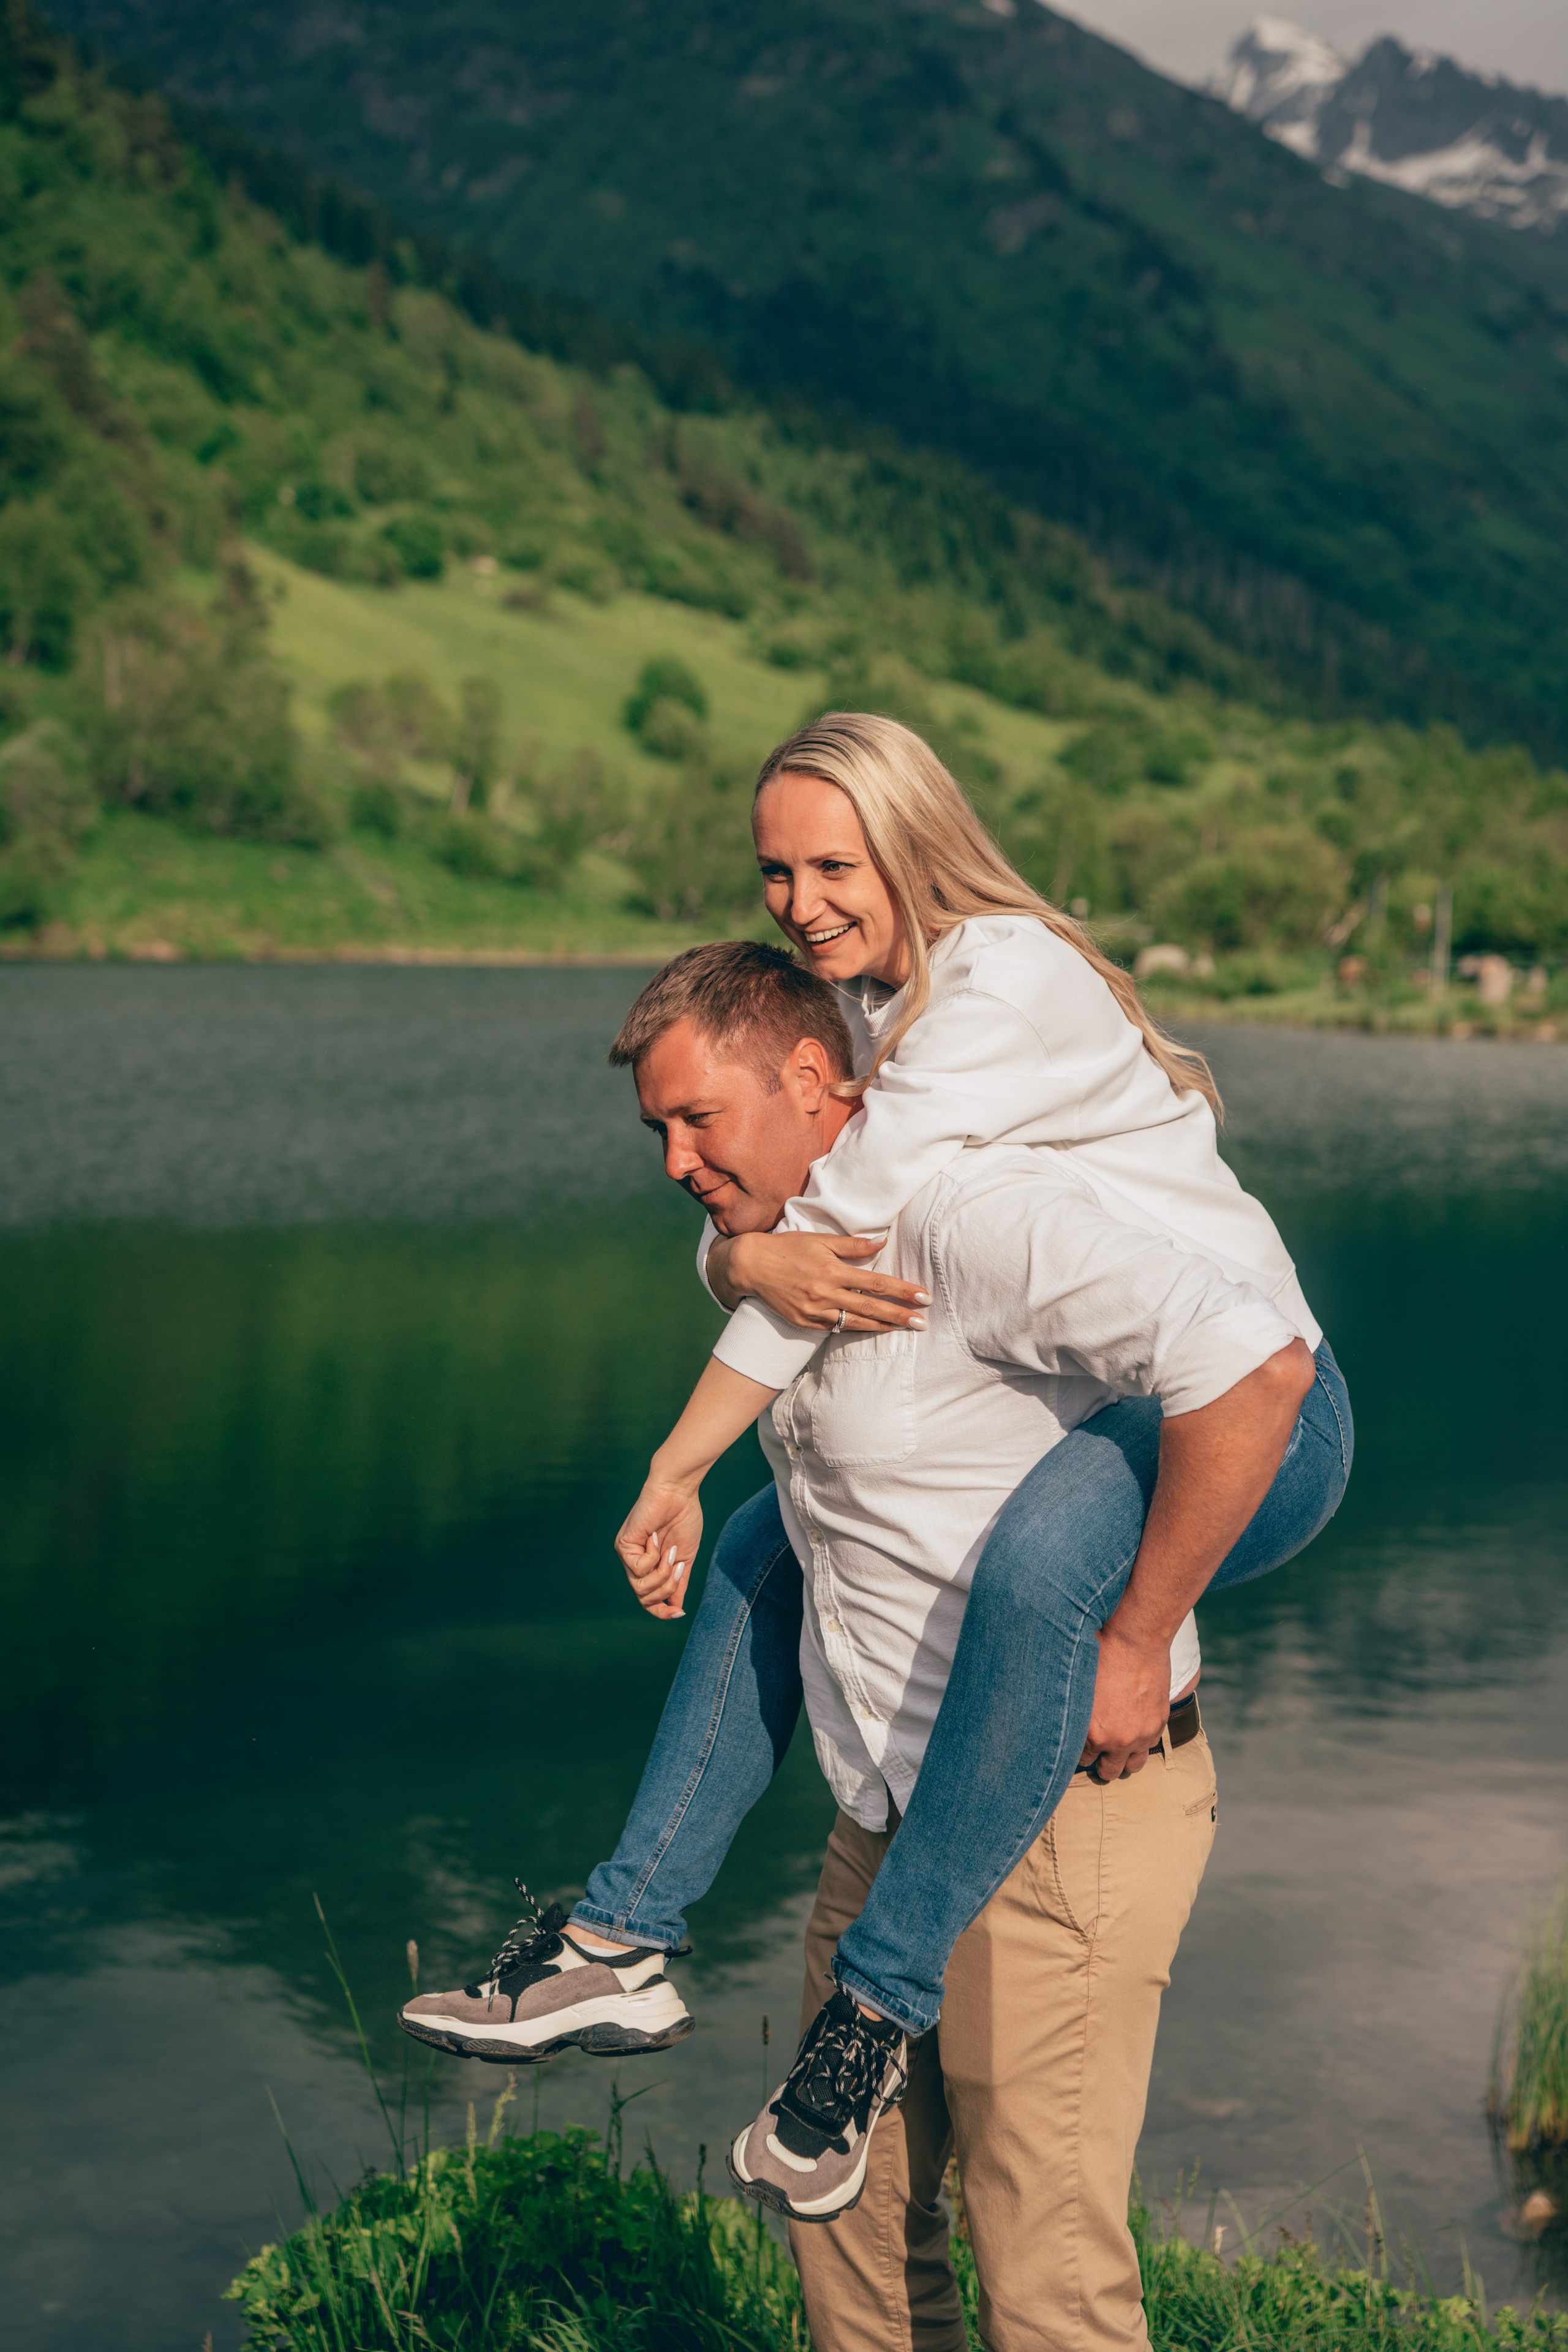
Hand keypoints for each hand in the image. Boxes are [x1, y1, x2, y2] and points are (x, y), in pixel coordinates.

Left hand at [615, 1479, 702, 1620]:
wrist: (679, 1493)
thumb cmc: (684, 1520)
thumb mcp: (683, 1559)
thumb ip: (678, 1583)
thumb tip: (677, 1610)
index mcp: (649, 1566)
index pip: (647, 1600)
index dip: (661, 1612)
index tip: (679, 1614)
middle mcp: (634, 1563)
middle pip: (644, 1598)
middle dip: (667, 1589)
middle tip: (679, 1566)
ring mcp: (627, 1555)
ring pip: (640, 1588)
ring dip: (663, 1575)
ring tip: (671, 1554)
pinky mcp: (622, 1545)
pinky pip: (639, 1568)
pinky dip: (654, 1557)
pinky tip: (657, 1539)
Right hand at [718, 1230, 928, 1332]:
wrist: (751, 1266)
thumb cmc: (788, 1248)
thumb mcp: (820, 1239)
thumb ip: (852, 1244)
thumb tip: (882, 1241)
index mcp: (832, 1270)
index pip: (877, 1283)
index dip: (902, 1291)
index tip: (923, 1297)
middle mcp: (826, 1293)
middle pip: (872, 1308)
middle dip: (900, 1315)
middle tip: (923, 1322)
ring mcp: (815, 1311)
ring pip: (856, 1323)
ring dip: (883, 1327)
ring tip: (905, 1328)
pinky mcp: (805, 1322)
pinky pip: (836, 1328)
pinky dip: (857, 1329)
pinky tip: (873, 1329)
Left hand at [1078, 1624, 1172, 1782]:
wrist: (1136, 1638)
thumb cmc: (1099, 1654)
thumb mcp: (1075, 1685)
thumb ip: (1070, 1711)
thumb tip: (1055, 1721)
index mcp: (1091, 1733)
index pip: (1081, 1761)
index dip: (1078, 1752)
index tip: (1077, 1745)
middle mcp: (1117, 1740)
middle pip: (1107, 1771)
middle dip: (1100, 1762)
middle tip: (1096, 1749)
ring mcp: (1141, 1735)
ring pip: (1132, 1767)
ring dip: (1123, 1759)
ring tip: (1116, 1746)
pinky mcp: (1158, 1724)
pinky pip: (1149, 1748)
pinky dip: (1140, 1744)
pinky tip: (1132, 1731)